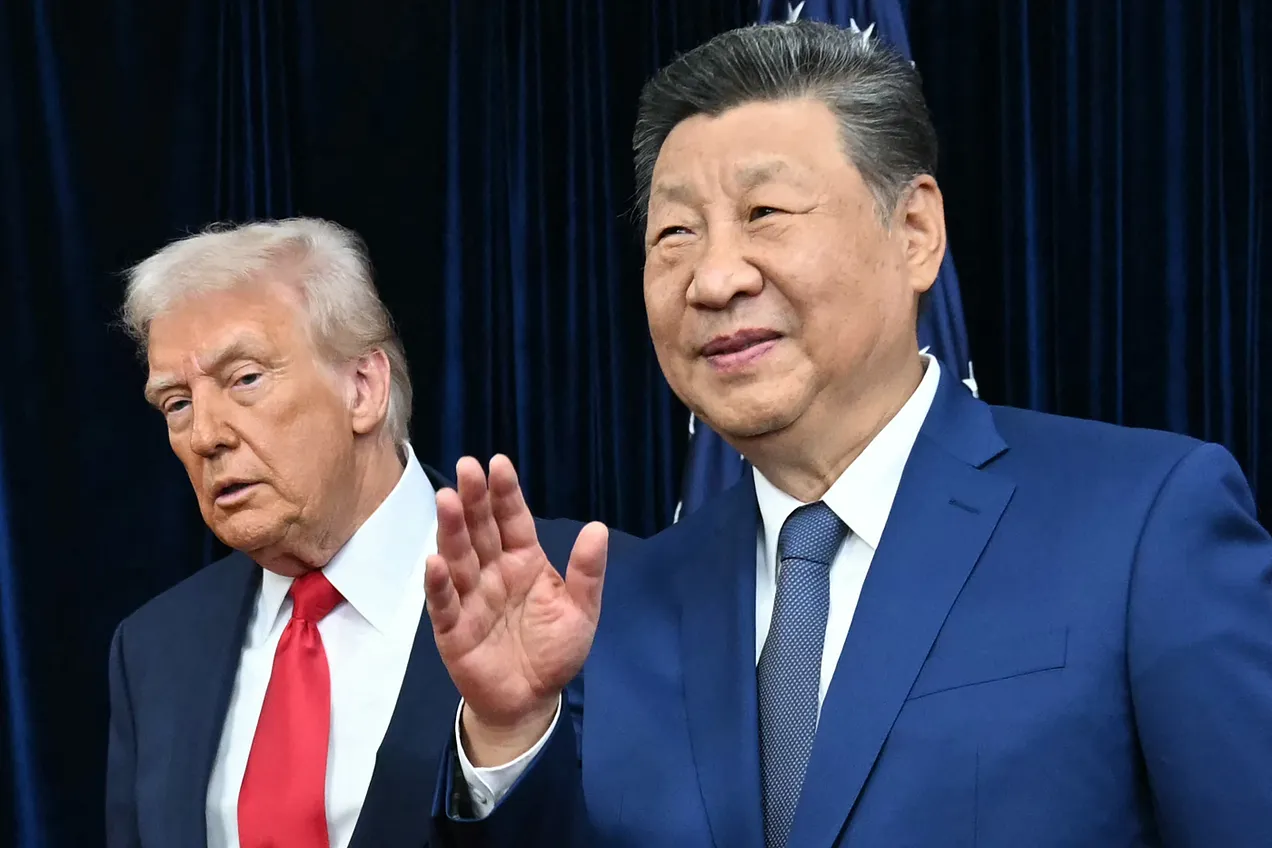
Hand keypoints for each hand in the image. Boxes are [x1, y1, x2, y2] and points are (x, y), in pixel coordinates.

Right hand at [424, 454, 607, 764]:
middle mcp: (493, 573)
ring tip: (446, 501)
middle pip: (481, 531)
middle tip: (466, 468)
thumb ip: (587, 572)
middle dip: (473, 500)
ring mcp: (470, 599)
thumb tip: (598, 527)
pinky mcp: (453, 630)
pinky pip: (444, 604)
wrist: (532, 699)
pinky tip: (434, 561)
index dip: (505, 493)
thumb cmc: (554, 650)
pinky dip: (439, 584)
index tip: (498, 463)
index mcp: (524, 561)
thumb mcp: (581, 610)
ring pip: (459, 559)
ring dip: (451, 531)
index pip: (513, 520)